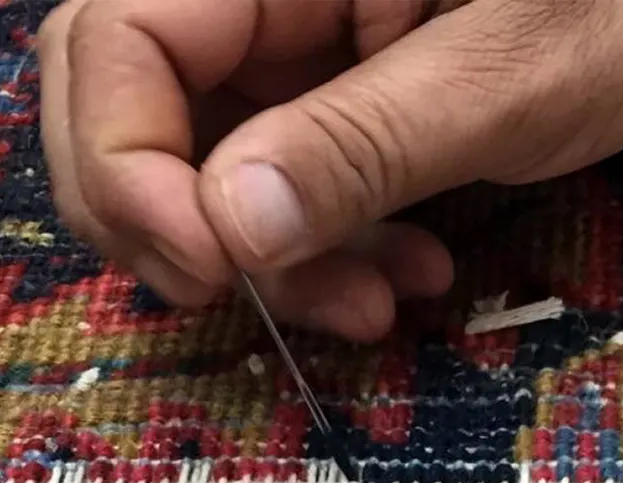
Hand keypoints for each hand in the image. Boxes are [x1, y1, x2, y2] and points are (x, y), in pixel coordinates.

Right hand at [38, 0, 622, 339]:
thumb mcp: (506, 74)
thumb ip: (363, 144)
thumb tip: (226, 231)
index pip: (117, 37)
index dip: (125, 162)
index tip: (205, 268)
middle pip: (118, 97)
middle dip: (171, 222)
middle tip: (243, 301)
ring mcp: (283, 40)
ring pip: (192, 159)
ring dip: (264, 258)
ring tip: (376, 304)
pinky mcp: (319, 93)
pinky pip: (269, 182)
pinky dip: (318, 248)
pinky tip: (403, 274)